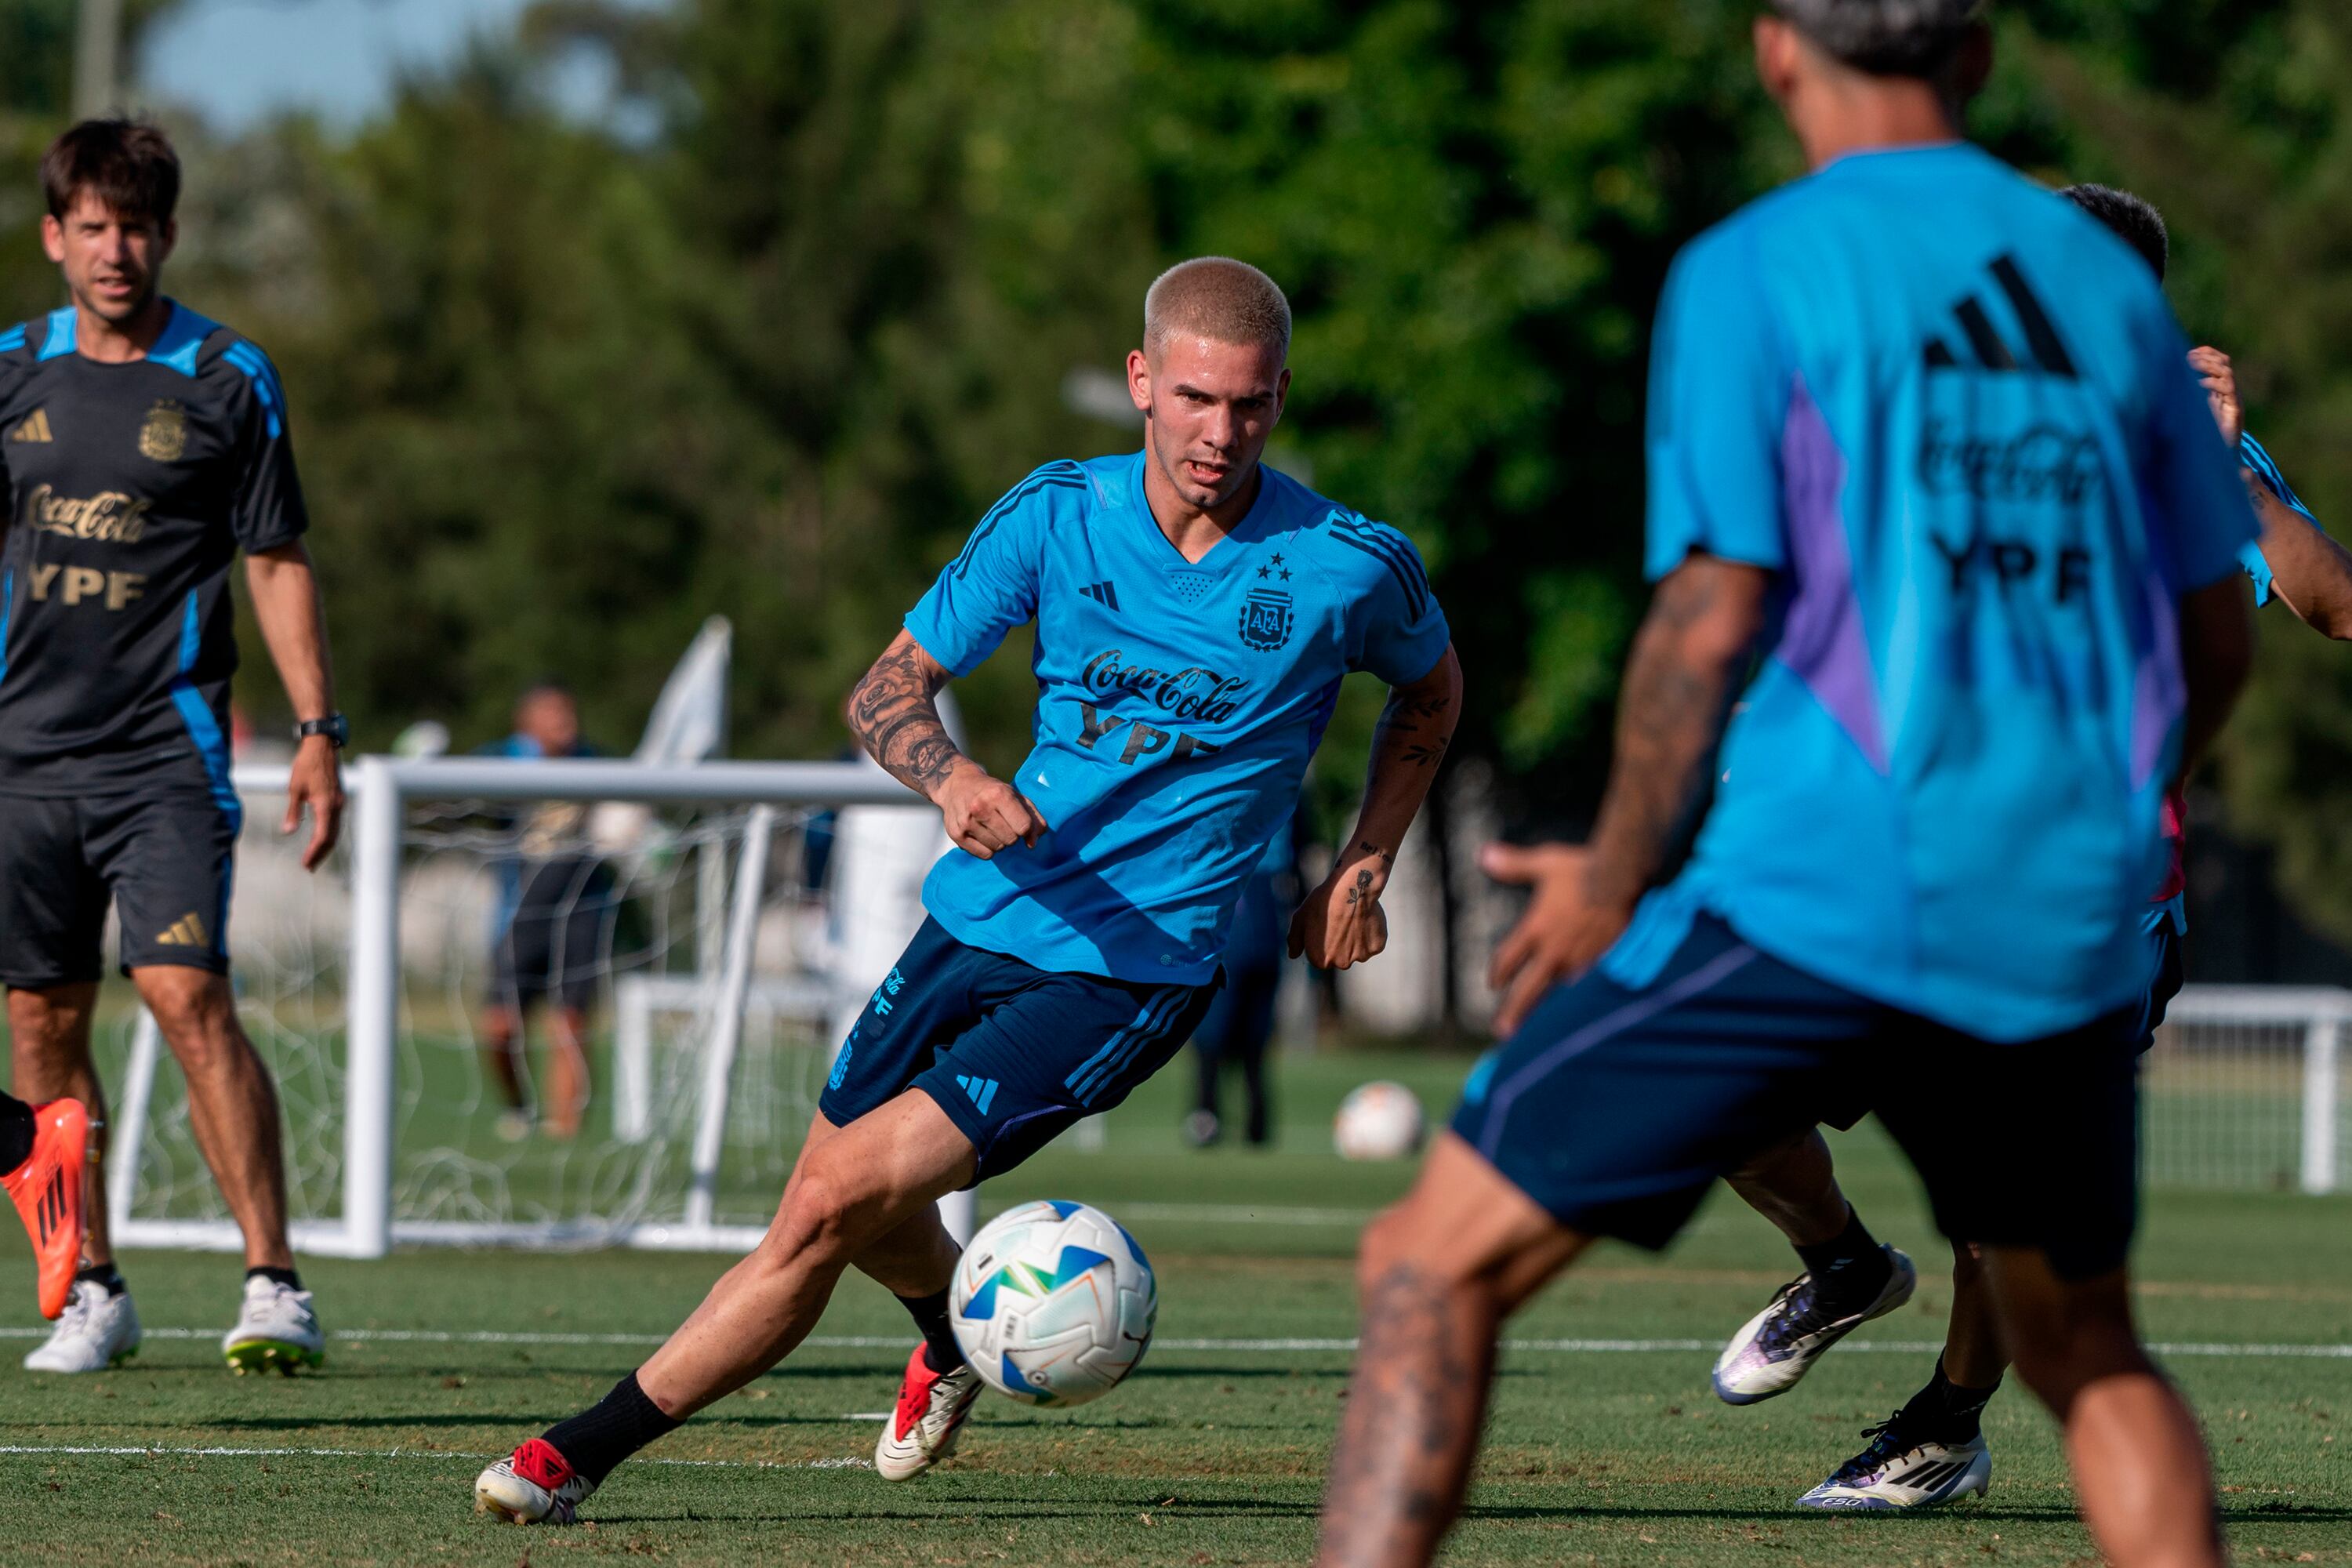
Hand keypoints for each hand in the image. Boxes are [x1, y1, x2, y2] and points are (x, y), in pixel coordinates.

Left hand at [284, 734, 344, 870]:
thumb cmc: (306, 765)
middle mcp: (337, 806)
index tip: (305, 863)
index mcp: (326, 806)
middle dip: (321, 854)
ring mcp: (340, 802)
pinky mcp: (339, 798)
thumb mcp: (294, 789)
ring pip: (336, 831)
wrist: (322, 746)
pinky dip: (329, 834)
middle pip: (332, 837)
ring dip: (325, 845)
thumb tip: (288, 831)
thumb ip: (293, 812)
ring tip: (314, 857)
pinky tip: (321, 837)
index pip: (322, 837)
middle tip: (309, 867)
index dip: (314, 852)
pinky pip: (336, 822)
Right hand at [933, 759, 1045, 858]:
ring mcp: (966, 822)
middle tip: (1003, 822)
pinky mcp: (956, 834)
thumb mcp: (1016, 796)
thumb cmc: (992, 792)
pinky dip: (987, 848)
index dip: (1027, 828)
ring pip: (998, 848)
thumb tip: (1032, 844)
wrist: (957, 785)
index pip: (1024, 827)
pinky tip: (981, 833)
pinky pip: (985, 855)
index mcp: (999, 794)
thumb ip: (1033, 819)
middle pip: (1011, 840)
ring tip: (991, 826)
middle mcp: (980, 807)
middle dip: (1012, 834)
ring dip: (999, 841)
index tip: (1021, 822)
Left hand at [1288, 844, 1391, 969]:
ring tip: (1354, 919)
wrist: (1351, 888)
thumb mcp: (1300, 919)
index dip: (1324, 941)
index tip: (1327, 926)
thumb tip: (1293, 955)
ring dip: (1357, 939)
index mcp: (1320, 960)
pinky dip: (1371, 934)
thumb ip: (1294, 941)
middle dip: (1341, 943)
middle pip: (1341, 957)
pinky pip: (1374, 943)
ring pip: (1358, 950)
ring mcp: (1361, 957)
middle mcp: (1341, 964)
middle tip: (1341, 922)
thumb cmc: (1323, 902)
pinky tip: (1365, 919)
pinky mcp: (1377, 947)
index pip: (1322, 958)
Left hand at [1481, 841, 1634, 1035]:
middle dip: (1514, 1011)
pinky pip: (1586, 984)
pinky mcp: (1603, 964)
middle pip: (1528, 990)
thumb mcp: (1545, 863)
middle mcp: (1554, 951)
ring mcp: (1580, 961)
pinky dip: (1579, 991)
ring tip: (1544, 1018)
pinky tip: (1581, 1000)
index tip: (1493, 984)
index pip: (1508, 960)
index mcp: (1536, 929)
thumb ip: (1514, 865)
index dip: (1498, 973)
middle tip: (1502, 1031)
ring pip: (1558, 988)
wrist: (1625, 879)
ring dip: (1549, 1001)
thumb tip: (1484, 855)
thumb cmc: (1584, 868)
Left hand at [2190, 345, 2241, 449]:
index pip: (2219, 360)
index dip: (2206, 353)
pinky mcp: (2235, 411)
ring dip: (2208, 366)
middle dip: (2205, 357)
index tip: (2187, 352)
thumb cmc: (2203, 438)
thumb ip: (2182, 399)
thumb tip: (2160, 386)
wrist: (2220, 459)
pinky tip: (2196, 385)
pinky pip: (2228, 388)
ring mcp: (2233, 401)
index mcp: (2219, 390)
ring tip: (2190, 367)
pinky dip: (2211, 383)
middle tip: (2186, 358)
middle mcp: (2229, 393)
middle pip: (2224, 362)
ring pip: (2227, 372)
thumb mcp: (2190, 413)